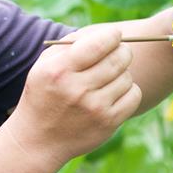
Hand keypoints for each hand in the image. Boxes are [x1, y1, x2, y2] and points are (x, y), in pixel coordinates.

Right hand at [6, 27, 141, 169]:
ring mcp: (94, 107)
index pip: (98, 43)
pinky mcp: (108, 123)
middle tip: (119, 52)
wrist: (38, 140)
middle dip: (122, 50)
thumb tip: (106, 33)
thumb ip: (71, 45)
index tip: (114, 35)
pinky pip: (134, 95)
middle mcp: (77, 89)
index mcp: (59, 70)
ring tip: (110, 76)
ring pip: (127, 76)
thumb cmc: (43, 95)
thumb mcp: (44, 66)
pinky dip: (129, 90)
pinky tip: (116, 91)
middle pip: (119, 58)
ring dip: (123, 72)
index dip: (112, 35)